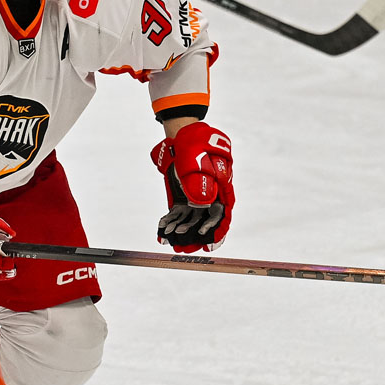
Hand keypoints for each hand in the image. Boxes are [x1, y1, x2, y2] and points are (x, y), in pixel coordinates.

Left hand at [150, 122, 233, 252]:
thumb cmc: (196, 144)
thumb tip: (202, 202)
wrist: (182, 137)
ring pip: (191, 221)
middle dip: (195, 237)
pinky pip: (178, 215)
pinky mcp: (183, 199)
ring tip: (170, 239)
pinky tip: (161, 231)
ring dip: (182, 231)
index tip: (208, 243)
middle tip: (184, 248)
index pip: (223, 215)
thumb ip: (201, 180)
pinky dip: (171, 223)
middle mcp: (211, 198)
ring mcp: (196, 200)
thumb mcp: (199, 159)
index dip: (217, 231)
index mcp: (222, 189)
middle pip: (206, 223)